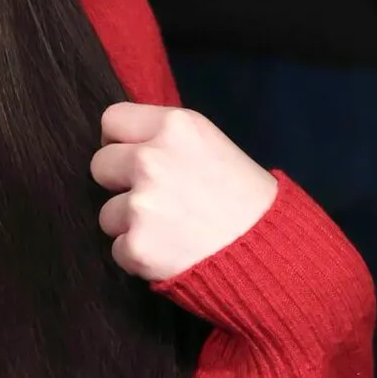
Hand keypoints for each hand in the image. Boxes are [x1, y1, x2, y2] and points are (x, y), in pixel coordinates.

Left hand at [91, 102, 278, 282]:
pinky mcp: (138, 246)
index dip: (121, 141)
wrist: (276, 256)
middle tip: (158, 200)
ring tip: (173, 231)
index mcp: (174, 127)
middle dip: (121, 184)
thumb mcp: (213, 147)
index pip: (112, 120)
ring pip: (107, 213)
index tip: (134, 157)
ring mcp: (142, 205)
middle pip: (100, 165)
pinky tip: (172, 254)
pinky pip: (117, 249)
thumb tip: (127, 142)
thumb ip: (168, 140)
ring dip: (131, 225)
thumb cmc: (249, 201)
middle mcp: (152, 159)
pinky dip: (139, 257)